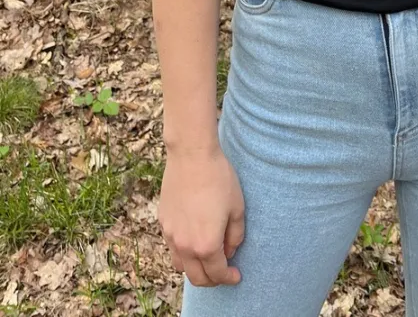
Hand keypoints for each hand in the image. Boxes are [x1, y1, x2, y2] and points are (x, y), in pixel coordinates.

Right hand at [158, 146, 244, 286]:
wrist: (192, 155)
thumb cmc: (219, 179)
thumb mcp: (237, 208)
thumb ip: (235, 236)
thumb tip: (229, 251)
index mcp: (206, 245)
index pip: (217, 274)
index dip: (228, 278)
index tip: (236, 275)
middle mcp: (185, 246)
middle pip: (197, 278)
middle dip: (212, 279)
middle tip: (223, 271)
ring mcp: (171, 235)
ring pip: (181, 266)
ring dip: (195, 268)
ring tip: (207, 258)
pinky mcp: (163, 222)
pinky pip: (172, 246)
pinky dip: (183, 251)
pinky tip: (194, 238)